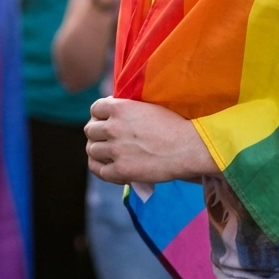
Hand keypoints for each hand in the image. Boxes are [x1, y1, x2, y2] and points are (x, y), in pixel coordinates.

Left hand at [85, 97, 217, 183]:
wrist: (188, 147)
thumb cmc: (174, 125)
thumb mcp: (147, 107)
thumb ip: (128, 109)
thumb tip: (114, 111)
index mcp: (120, 108)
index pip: (95, 109)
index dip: (99, 115)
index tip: (106, 120)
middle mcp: (113, 127)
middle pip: (90, 130)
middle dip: (97, 134)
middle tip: (107, 139)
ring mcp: (115, 150)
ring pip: (92, 150)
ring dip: (99, 152)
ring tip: (109, 154)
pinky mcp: (121, 170)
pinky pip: (101, 171)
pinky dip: (104, 170)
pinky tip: (113, 169)